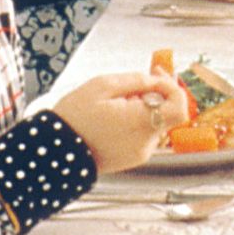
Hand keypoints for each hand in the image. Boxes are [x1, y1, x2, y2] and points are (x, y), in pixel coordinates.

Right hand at [52, 70, 189, 174]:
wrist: (54, 153)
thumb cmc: (74, 118)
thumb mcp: (102, 86)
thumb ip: (136, 80)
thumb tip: (156, 80)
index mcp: (141, 122)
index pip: (179, 107)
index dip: (173, 87)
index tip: (157, 75)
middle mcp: (146, 141)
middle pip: (168, 113)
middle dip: (157, 94)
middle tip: (139, 82)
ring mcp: (141, 153)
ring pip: (156, 122)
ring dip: (145, 108)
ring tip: (118, 101)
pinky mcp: (132, 158)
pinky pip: (144, 134)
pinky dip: (137, 122)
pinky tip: (116, 117)